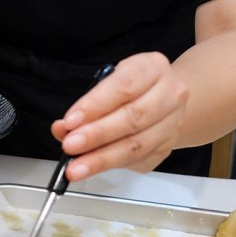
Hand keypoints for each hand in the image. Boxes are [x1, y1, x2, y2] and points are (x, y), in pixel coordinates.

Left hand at [52, 52, 188, 179]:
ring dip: (102, 159)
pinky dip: (112, 166)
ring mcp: (172, 123)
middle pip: (132, 119)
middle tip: (70, 145)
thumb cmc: (131, 87)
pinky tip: (92, 168)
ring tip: (77, 167)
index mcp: (153, 68)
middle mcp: (170, 95)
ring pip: (136, 146)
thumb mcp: (108, 82)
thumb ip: (87, 104)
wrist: (164, 99)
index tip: (70, 121)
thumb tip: (62, 128)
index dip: (95, 105)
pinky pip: (138, 161)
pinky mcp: (167, 147)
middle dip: (96, 135)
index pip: (123, 86)